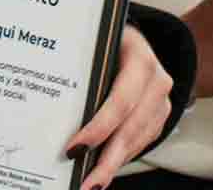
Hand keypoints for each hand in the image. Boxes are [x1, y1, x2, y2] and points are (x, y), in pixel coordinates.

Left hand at [62, 24, 173, 189]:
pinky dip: (121, 157)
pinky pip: (141, 142)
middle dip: (106, 161)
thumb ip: (82, 67)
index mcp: (140, 58)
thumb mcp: (95, 44)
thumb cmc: (107, 41)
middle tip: (87, 183)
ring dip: (113, 165)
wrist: (133, 38)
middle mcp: (157, 81)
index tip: (74, 149)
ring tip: (92, 183)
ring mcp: (161, 101)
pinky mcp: (160, 116)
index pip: (120, 100)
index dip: (98, 128)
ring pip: (138, 140)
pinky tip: (103, 168)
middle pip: (130, 129)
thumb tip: (50, 103)